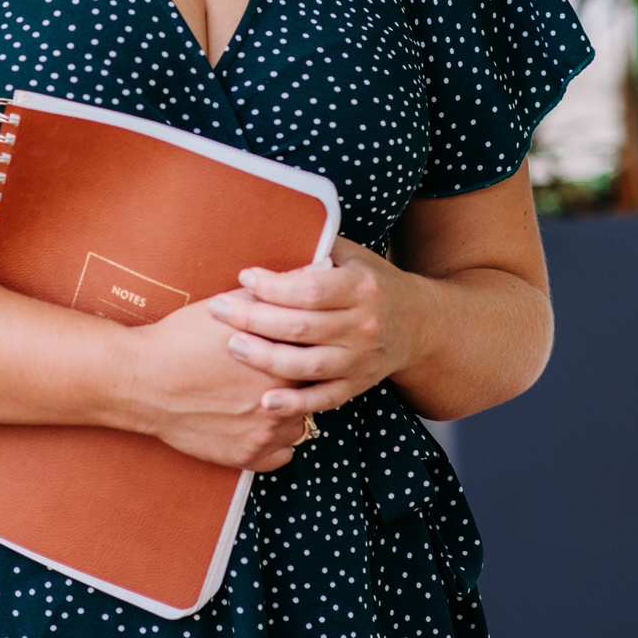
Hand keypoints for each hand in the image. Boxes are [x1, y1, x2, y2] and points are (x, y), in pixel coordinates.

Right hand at [119, 298, 317, 471]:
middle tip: (277, 369)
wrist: (141, 379)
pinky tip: (257, 420)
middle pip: (311, 392)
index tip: (295, 345)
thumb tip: (318, 270)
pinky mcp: (245, 457)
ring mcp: (263, 434)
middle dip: (299, 380)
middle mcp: (279, 402)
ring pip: (299, 424)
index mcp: (281, 363)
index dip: (306, 350)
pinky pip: (282, 455)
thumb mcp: (230, 305)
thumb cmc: (182, 338)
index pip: (318, 357)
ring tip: (264, 393)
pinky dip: (275, 440)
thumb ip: (278, 293)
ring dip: (289, 410)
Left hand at [208, 239, 428, 417]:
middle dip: (253, 318)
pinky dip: (294, 403)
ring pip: (307, 365)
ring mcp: (360, 359)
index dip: (273, 286)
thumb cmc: (373, 282)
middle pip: (301, 327)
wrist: (420, 325)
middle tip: (218, 309)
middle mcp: (363, 325)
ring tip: (232, 345)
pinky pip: (323, 399)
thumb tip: (270, 234)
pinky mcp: (357, 386)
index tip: (245, 277)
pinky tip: (264, 401)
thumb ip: (317, 248)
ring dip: (265, 358)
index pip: (310, 289)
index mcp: (361, 288)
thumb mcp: (354, 256)